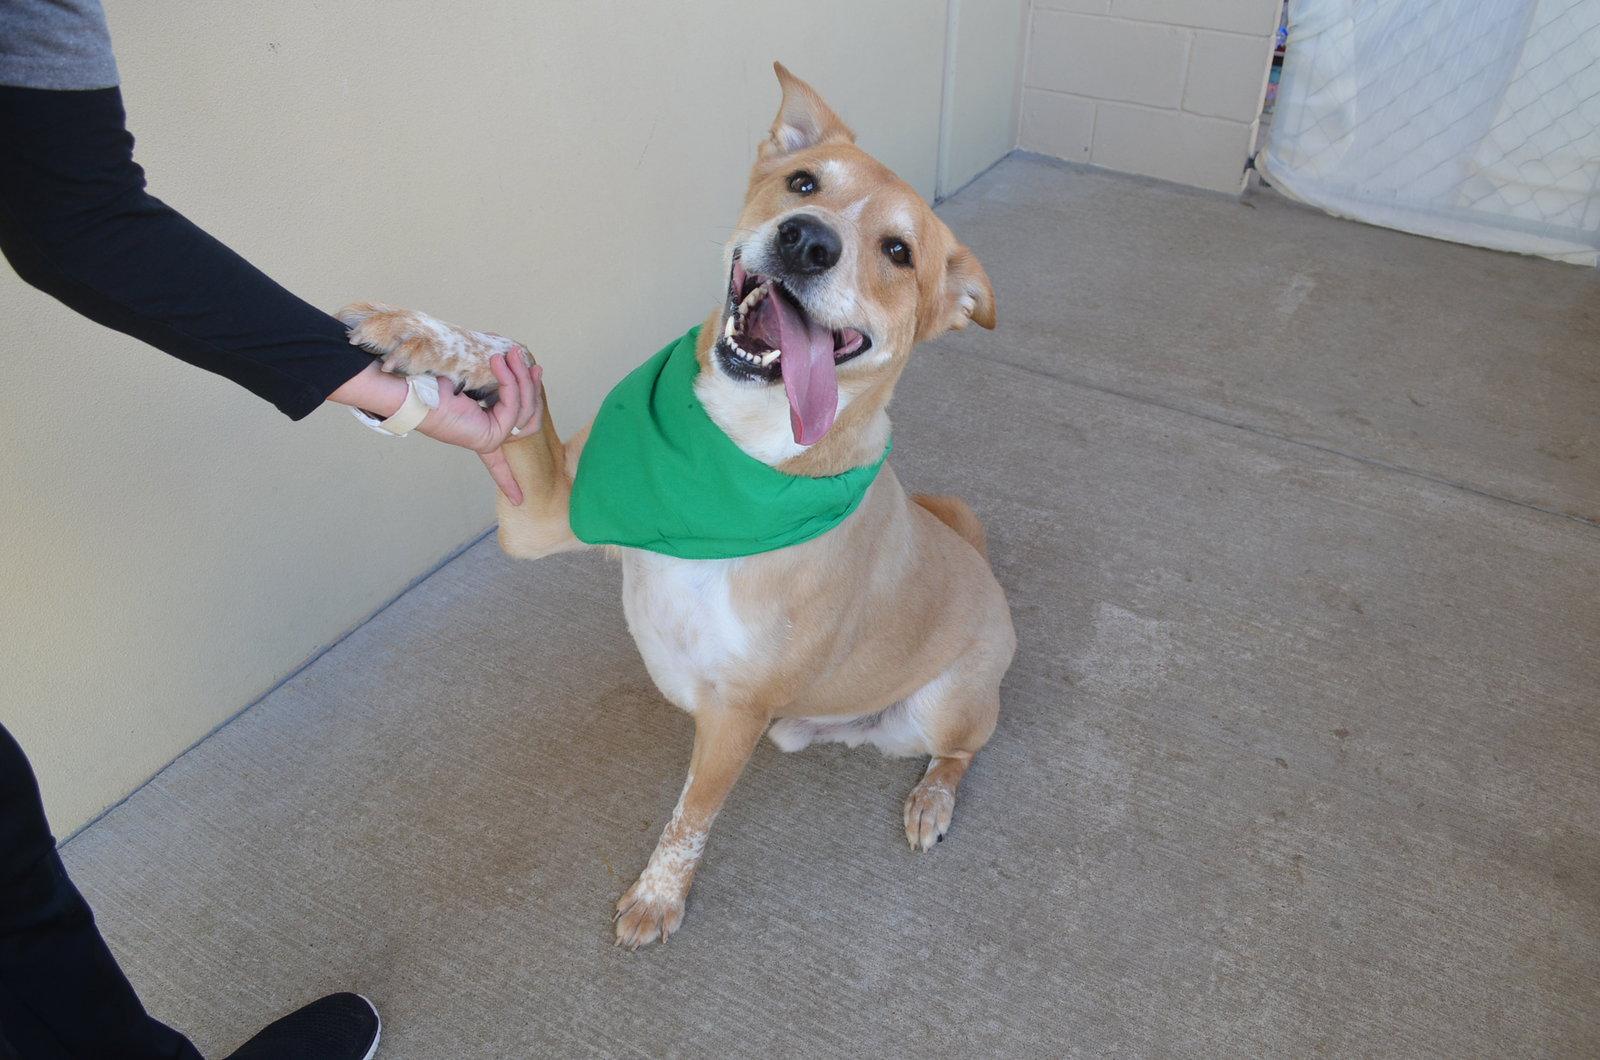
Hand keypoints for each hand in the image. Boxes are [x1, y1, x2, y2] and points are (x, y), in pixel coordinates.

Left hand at [416, 349, 542, 504]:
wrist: (412, 391)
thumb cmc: (434, 384)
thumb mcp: (473, 381)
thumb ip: (495, 378)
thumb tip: (511, 357)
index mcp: (478, 431)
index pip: (499, 463)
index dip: (508, 479)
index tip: (518, 500)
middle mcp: (485, 439)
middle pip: (528, 417)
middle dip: (531, 386)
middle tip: (523, 356)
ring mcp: (491, 439)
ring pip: (525, 410)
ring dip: (520, 376)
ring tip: (511, 354)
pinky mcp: (492, 436)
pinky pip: (513, 406)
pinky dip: (509, 382)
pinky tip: (498, 363)